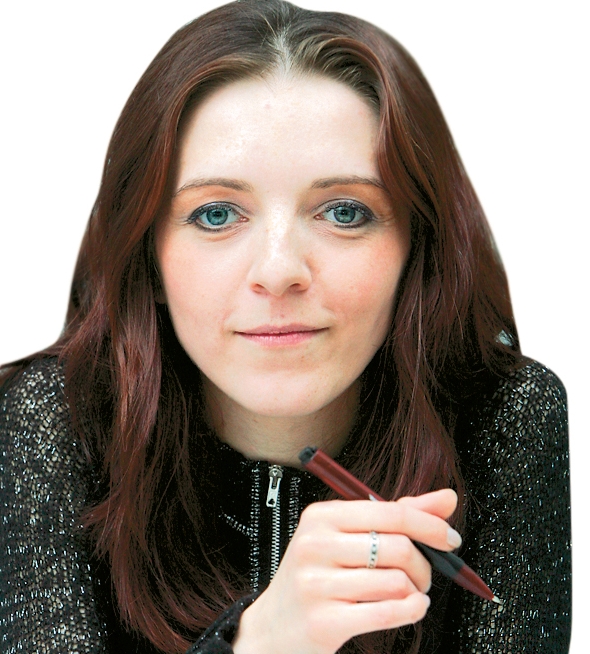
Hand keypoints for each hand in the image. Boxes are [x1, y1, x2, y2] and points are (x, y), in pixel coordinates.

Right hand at [232, 489, 459, 653]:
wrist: (274, 625)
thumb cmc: (319, 574)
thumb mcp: (348, 536)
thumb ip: (398, 515)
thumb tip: (448, 498)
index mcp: (322, 516)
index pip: (390, 512)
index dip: (429, 525)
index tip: (449, 538)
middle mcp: (315, 544)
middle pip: (398, 547)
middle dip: (425, 565)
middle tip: (424, 574)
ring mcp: (316, 583)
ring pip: (396, 582)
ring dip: (416, 591)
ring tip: (409, 592)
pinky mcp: (323, 621)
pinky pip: (388, 613)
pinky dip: (411, 610)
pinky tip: (412, 607)